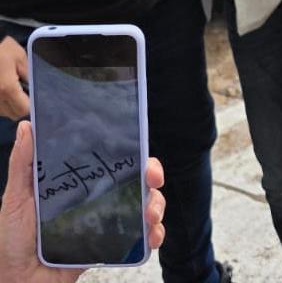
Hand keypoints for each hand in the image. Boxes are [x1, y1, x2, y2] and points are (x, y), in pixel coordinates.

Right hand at [0, 36, 29, 120]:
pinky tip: (4, 89)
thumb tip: (38, 87)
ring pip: (5, 113)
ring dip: (12, 105)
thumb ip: (29, 73)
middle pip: (15, 114)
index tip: (34, 97)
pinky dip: (3, 102)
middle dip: (22, 106)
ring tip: (14, 88)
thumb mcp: (20, 56)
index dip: (31, 104)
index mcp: (8, 88)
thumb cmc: (1, 51)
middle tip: (25, 91)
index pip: (24, 109)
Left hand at [0, 122, 165, 282]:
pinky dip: (153, 235)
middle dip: (153, 174)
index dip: (132, 151)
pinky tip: (152, 237)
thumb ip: (22, 164)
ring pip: (145, 206)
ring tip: (151, 215)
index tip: (140, 150)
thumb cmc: (12, 241)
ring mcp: (106, 223)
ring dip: (156, 205)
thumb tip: (27, 125)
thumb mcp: (17, 198)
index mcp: (79, 183)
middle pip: (136, 179)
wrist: (18, 282)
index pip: (111, 160)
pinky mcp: (111, 247)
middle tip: (153, 179)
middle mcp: (97, 199)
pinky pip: (140, 239)